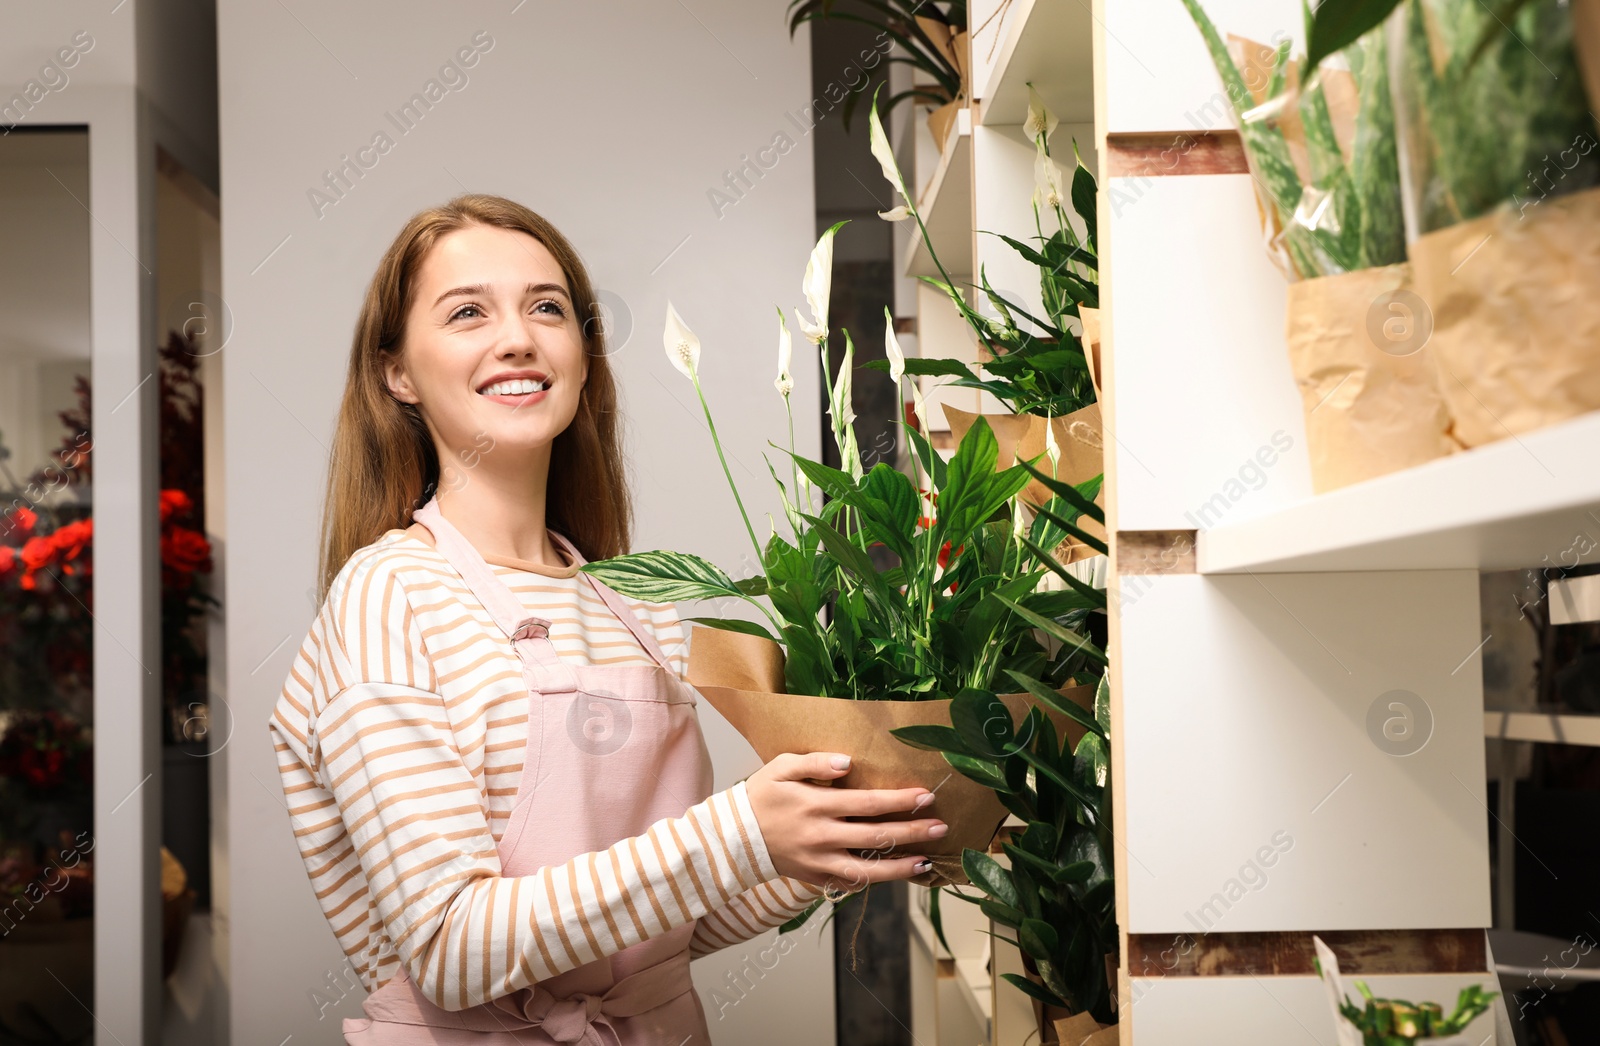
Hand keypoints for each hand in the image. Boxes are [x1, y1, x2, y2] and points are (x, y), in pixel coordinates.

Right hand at [744, 752, 944, 893]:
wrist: (733, 838)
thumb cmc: (760, 797)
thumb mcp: (780, 767)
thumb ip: (814, 761)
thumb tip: (846, 762)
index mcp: (816, 805)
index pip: (868, 804)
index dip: (900, 801)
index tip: (926, 796)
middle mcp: (822, 837)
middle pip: (877, 837)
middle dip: (913, 832)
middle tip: (941, 827)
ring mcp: (819, 863)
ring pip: (868, 871)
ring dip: (901, 867)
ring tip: (927, 862)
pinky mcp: (815, 879)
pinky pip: (849, 885)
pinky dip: (872, 881)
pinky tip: (891, 874)